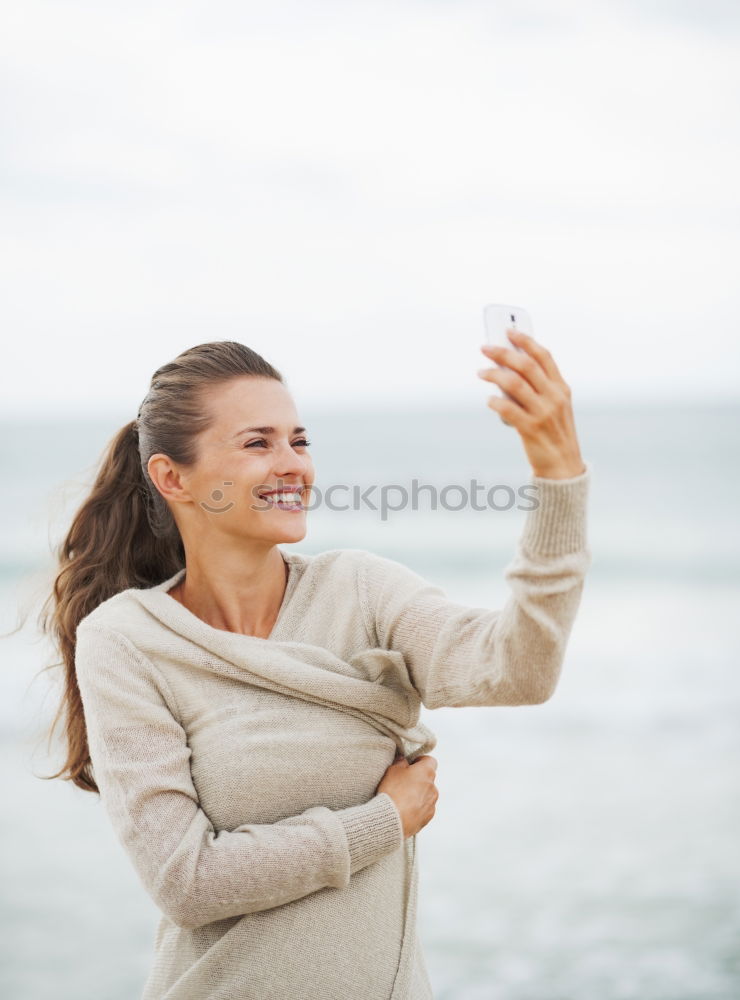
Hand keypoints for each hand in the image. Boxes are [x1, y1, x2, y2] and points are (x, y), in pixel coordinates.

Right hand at [376, 753, 438, 838]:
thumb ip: (400, 763)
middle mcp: (433, 786)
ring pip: (427, 794)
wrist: (392, 819)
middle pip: (428, 778)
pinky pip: (424, 808)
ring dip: (418, 794)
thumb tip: (404, 761)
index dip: (420, 761)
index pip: (430, 761)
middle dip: (417, 779)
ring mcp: (432, 803)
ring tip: (402, 798)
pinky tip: (404, 809)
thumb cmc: (392, 792)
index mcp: (426, 772)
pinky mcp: (428, 816)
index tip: (411, 764)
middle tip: (402, 782)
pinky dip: (417, 807)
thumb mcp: (392, 770)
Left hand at [477, 329, 585, 479]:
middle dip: (503, 353)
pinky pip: (508, 409)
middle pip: (526, 366)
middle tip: (485, 348)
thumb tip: (507, 369)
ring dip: (494, 375)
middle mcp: (554, 397)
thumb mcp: (555, 407)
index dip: (526, 341)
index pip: (544, 356)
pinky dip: (495, 402)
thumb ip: (539, 388)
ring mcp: (543, 413)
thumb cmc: (554, 433)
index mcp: (561, 388)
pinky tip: (489, 400)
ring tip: (481, 373)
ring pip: (514, 384)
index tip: (509, 331)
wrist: (563, 466)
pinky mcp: (530, 429)